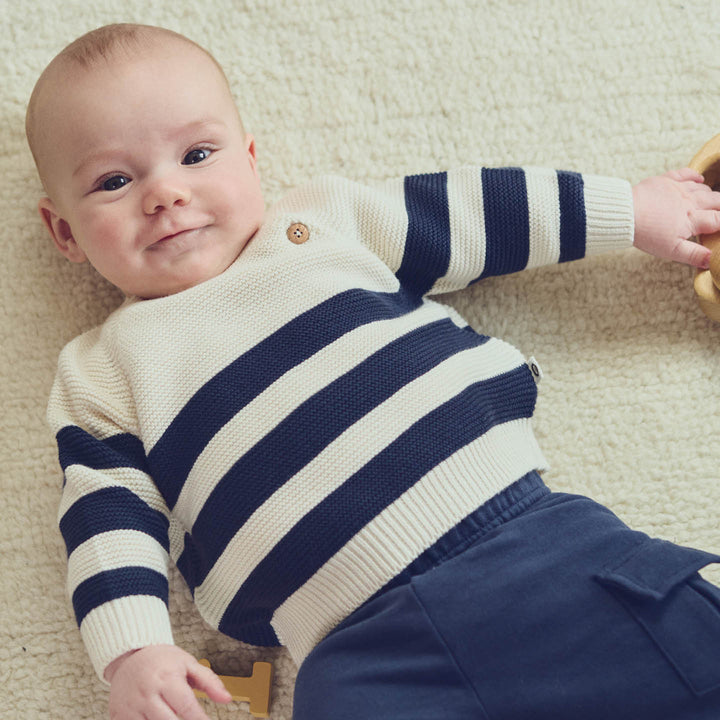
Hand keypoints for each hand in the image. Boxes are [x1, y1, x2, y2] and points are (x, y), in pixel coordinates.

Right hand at [106, 645, 231, 719]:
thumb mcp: (188, 663)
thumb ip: (209, 681)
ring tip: (177, 718)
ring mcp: (130, 708)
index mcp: (167, 679)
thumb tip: (226, 698)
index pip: (187, 707)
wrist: (129, 656)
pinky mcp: (119, 717)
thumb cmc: (162, 660)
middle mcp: (147, 694)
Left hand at [632, 168, 719, 267]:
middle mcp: (689, 201)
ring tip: (713, 200)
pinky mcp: (665, 181)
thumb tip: (712, 259)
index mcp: (692, 219)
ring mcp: (677, 189)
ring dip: (710, 194)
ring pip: (702, 188)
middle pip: (715, 200)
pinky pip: (685, 173)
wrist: (625, 214)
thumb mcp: (671, 250)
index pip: (718, 219)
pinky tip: (700, 179)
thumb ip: (693, 255)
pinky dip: (695, 176)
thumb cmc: (647, 234)